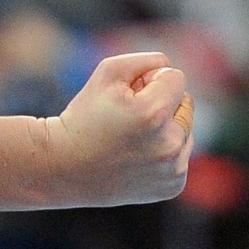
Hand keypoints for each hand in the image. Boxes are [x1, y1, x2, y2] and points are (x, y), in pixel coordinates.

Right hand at [49, 52, 192, 206]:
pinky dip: (162, 154)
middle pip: (185, 105)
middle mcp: (169, 145)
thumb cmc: (84, 116)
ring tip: (129, 140)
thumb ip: (145, 61)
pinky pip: (180, 157)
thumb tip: (169, 70)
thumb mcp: (106, 73)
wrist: (63, 167)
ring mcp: (173, 170)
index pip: (176, 78)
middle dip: (161, 104)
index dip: (150, 80)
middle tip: (127, 118)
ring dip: (164, 130)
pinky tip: (134, 158)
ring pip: (185, 132)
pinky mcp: (172, 187)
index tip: (127, 95)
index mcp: (153, 113)